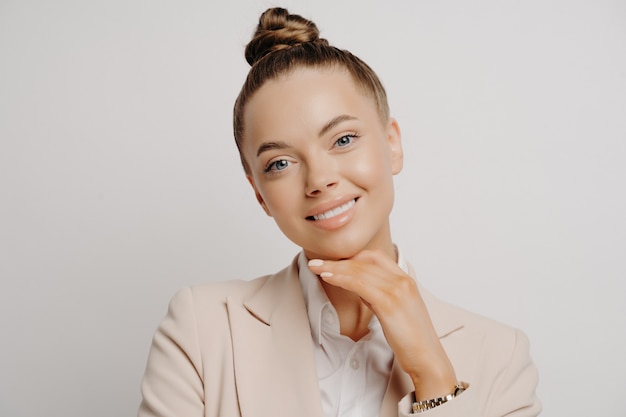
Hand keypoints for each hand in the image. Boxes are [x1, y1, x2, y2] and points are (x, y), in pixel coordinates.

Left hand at [307, 249, 457, 399]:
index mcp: (406, 280)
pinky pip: (359, 284)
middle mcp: (403, 281)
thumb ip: (379, 296)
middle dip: (337, 260)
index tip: (335, 262)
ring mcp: (397, 290)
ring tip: (316, 268)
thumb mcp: (396, 311)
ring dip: (334, 268)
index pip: (376, 257)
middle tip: (317, 263)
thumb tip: (360, 289)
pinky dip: (341, 278)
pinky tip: (329, 278)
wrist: (428, 359)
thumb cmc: (412, 339)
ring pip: (359, 270)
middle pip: (364, 262)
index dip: (353, 257)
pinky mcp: (389, 303)